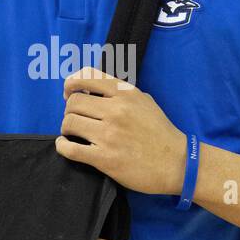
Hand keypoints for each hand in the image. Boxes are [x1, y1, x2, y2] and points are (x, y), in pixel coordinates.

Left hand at [55, 65, 186, 195]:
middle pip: (73, 102)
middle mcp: (116, 110)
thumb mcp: (145, 101)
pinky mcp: (105, 158)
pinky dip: (63, 146)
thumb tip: (93, 89)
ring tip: (73, 133)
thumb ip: (121, 92)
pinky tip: (66, 146)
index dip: (71, 84)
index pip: (87, 76)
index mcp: (126, 93)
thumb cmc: (161, 132)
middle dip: (69, 110)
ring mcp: (110, 135)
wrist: (177, 163)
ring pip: (69, 123)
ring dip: (66, 128)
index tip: (69, 93)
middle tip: (75, 119)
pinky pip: (70, 149)